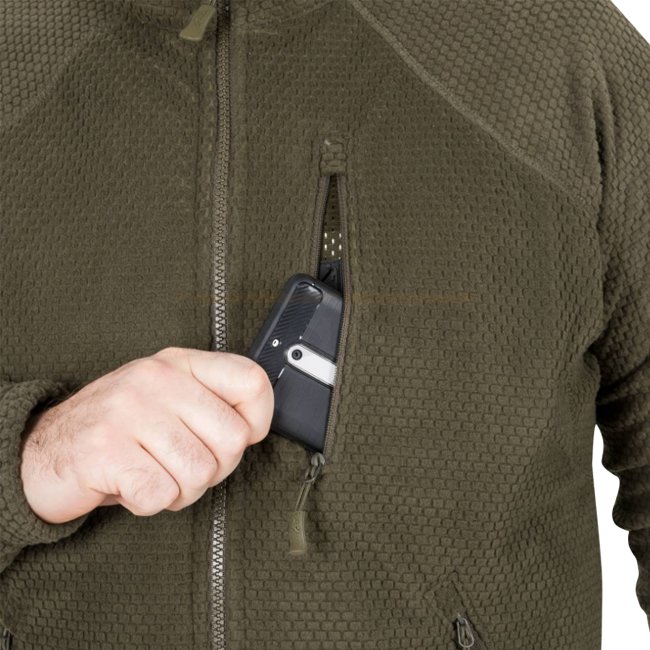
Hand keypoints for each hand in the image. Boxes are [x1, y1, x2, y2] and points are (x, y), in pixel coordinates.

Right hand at [19, 347, 273, 523]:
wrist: (44, 450)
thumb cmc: (120, 429)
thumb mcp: (168, 398)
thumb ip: (211, 402)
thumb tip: (255, 427)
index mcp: (179, 363)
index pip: (251, 380)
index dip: (258, 420)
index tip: (241, 437)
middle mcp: (156, 379)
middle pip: (233, 439)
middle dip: (214, 469)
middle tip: (182, 467)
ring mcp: (129, 411)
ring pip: (199, 472)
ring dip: (180, 490)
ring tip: (154, 474)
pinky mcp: (105, 449)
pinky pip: (160, 494)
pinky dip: (149, 503)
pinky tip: (130, 486)